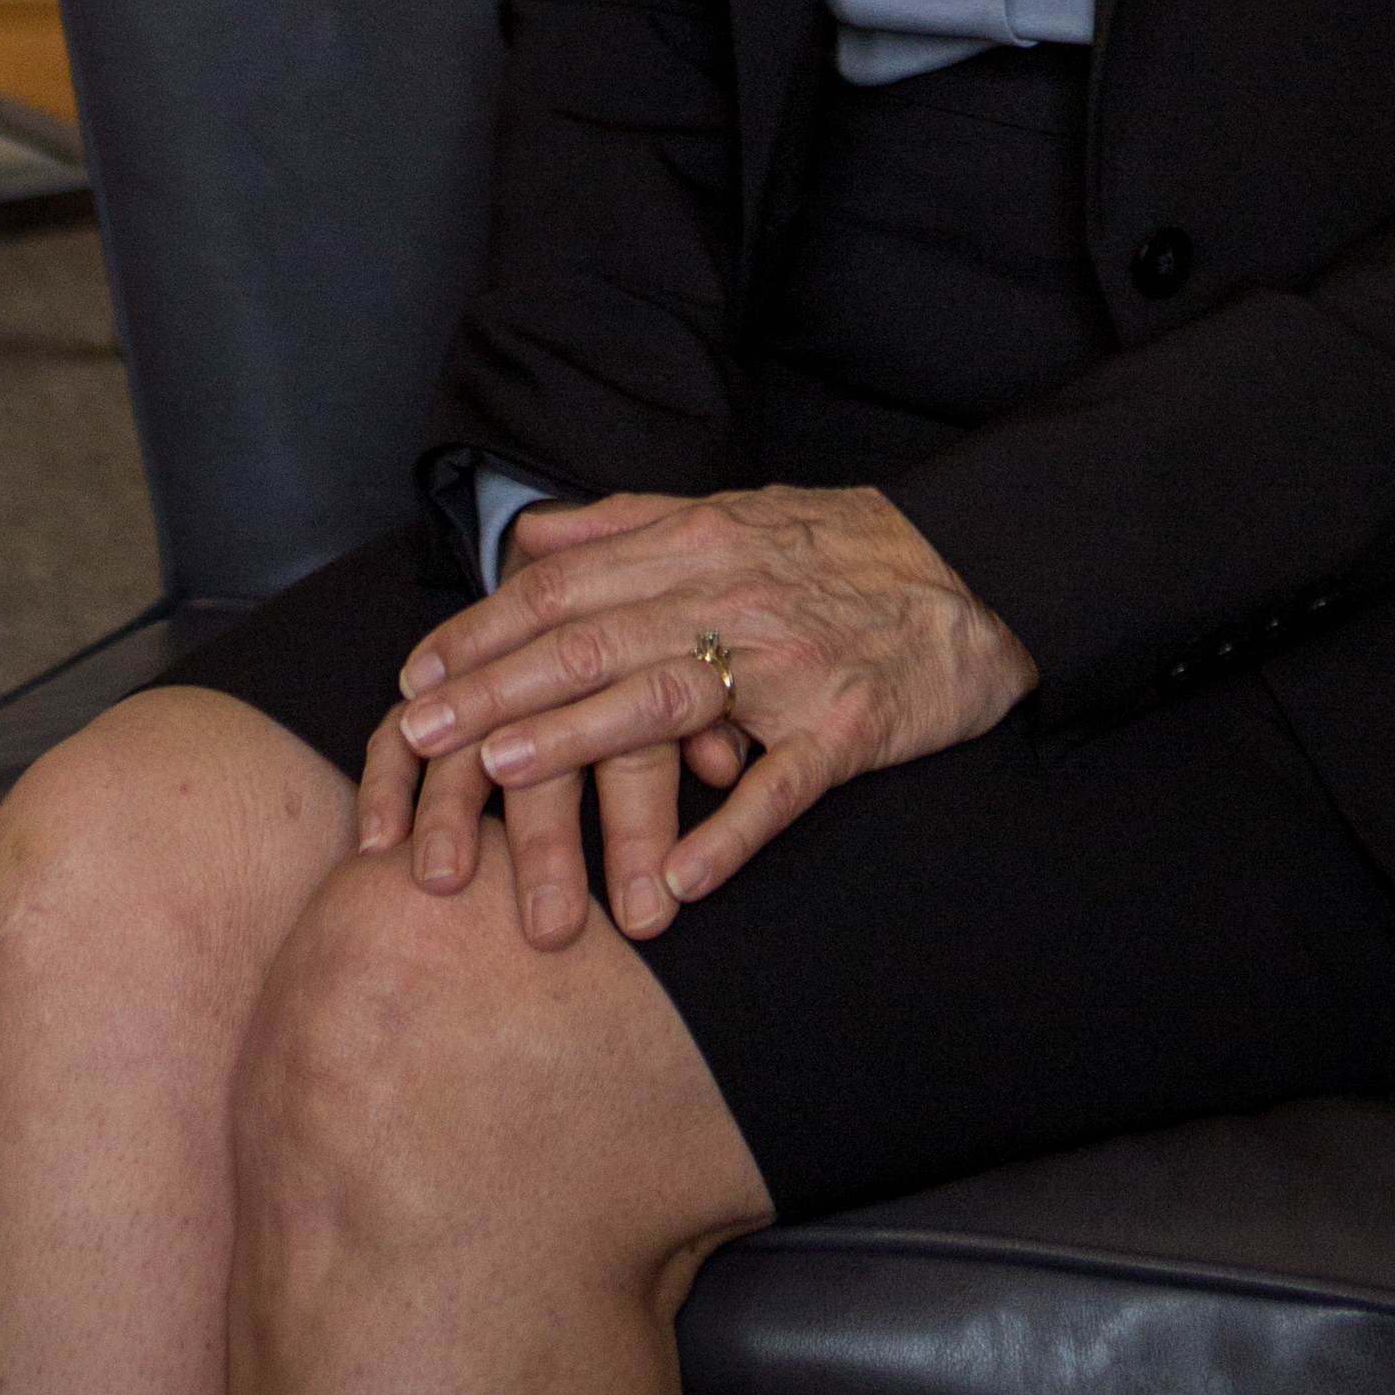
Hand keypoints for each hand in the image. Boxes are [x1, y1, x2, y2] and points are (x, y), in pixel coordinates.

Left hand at [376, 483, 1036, 921]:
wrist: (978, 575)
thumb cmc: (846, 553)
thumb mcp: (734, 515)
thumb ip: (629, 526)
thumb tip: (532, 538)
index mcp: (699, 544)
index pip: (565, 587)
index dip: (483, 631)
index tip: (416, 678)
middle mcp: (733, 594)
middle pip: (594, 639)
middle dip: (494, 687)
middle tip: (418, 734)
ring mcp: (790, 662)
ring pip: (665, 699)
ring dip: (577, 740)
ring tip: (501, 774)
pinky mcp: (848, 725)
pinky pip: (782, 785)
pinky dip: (729, 833)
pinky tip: (679, 879)